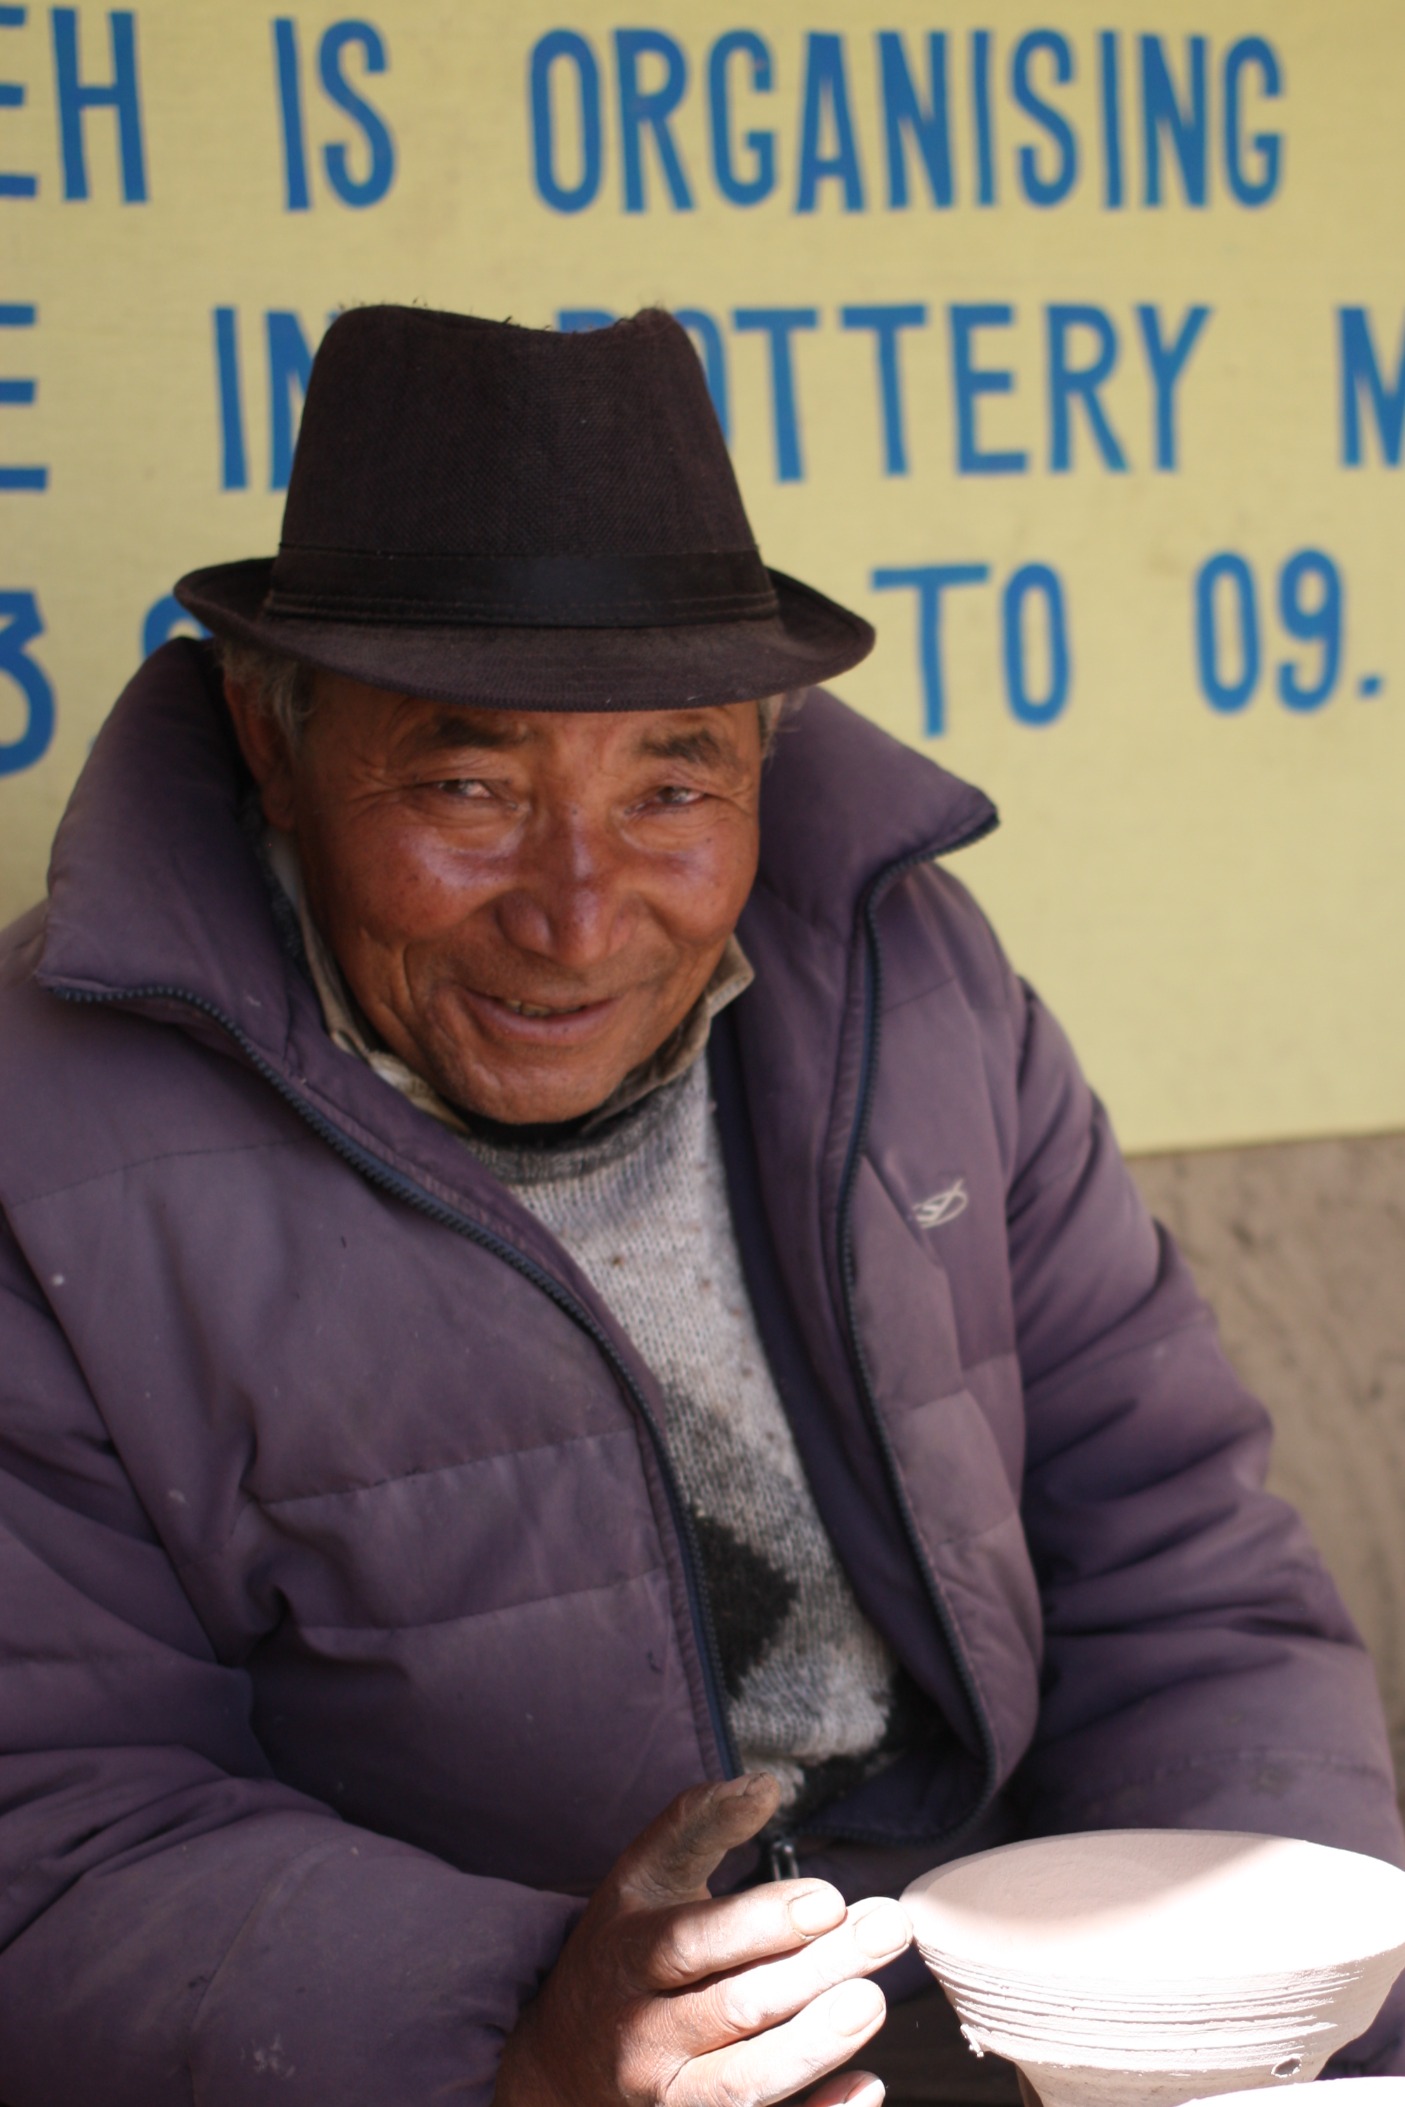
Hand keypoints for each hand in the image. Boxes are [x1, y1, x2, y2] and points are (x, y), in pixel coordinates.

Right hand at [493, 1772, 910, 2106]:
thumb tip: (767, 1785)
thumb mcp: (639, 1881)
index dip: (760, 1922)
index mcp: (628, 1958)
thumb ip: (698, 1825)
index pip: (692, 1942)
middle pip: (735, 2007)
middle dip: (817, 1969)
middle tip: (886, 1930)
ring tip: (873, 2001)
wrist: (558, 2066)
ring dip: (815, 2046)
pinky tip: (868, 2086)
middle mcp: (641, 2034)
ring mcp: (666, 2097)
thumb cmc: (618, 1955)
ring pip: (745, 2083)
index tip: (829, 1899)